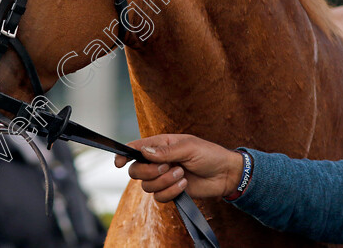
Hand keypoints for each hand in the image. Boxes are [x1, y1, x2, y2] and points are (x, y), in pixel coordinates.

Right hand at [114, 134, 245, 202]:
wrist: (224, 174)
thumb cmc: (208, 154)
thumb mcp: (188, 147)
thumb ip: (165, 151)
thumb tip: (144, 152)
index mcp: (160, 145)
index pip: (135, 149)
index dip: (123, 155)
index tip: (118, 162)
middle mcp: (157, 161)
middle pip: (135, 171)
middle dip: (149, 172)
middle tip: (167, 167)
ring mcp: (163, 177)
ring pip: (147, 186)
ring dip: (164, 182)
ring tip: (181, 174)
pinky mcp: (170, 191)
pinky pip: (159, 197)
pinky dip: (170, 192)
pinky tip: (184, 185)